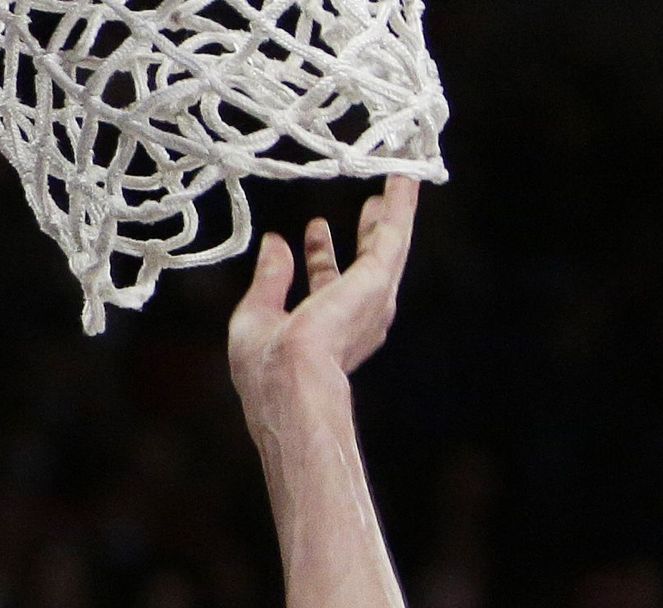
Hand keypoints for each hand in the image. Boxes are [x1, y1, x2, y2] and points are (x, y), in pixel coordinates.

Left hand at [229, 177, 418, 418]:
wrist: (287, 378)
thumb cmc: (267, 363)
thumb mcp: (257, 313)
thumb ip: (270, 278)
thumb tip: (274, 243)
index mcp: (324, 328)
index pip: (326, 283)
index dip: (321, 254)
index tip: (317, 228)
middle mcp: (356, 315)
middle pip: (366, 263)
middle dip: (369, 233)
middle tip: (373, 203)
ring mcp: (371, 297)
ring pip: (390, 244)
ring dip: (395, 211)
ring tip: (401, 181)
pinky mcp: (377, 279)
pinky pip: (395, 231)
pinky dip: (402, 203)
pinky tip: (405, 176)